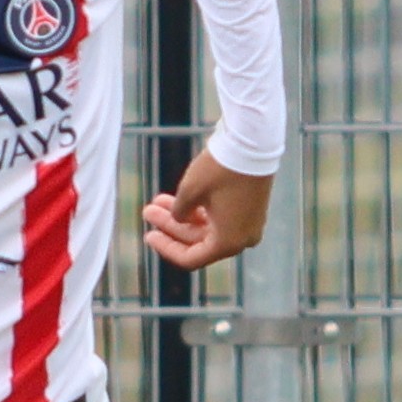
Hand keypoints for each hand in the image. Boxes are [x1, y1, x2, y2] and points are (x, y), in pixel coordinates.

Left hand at [143, 152, 270, 272]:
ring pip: (208, 227)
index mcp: (228, 243)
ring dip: (182, 216)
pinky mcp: (251, 209)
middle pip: (198, 241)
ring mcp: (248, 224)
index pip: (191, 259)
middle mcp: (242, 239)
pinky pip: (221, 218)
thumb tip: (181, 219)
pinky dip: (199, 209)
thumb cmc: (220, 169)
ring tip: (157, 202)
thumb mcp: (190, 192)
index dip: (166, 248)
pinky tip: (176, 198)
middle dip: (170, 226)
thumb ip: (179, 214)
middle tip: (148, 211)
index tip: (149, 236)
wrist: (253, 143)